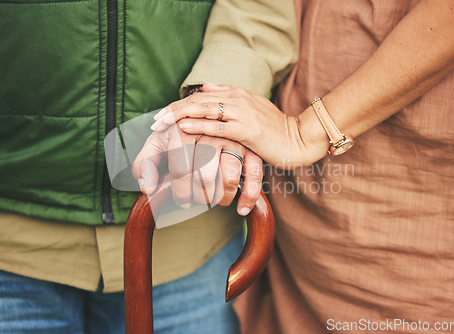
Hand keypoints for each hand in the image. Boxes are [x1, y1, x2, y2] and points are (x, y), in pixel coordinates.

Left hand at [132, 124, 262, 215]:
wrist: (205, 114)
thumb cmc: (177, 135)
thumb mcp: (157, 144)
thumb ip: (146, 164)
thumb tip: (148, 188)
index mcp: (183, 130)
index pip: (182, 171)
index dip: (181, 192)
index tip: (182, 201)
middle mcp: (209, 132)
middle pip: (205, 177)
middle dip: (200, 197)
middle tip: (197, 201)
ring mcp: (232, 139)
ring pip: (230, 178)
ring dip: (222, 199)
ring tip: (215, 202)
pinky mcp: (250, 147)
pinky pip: (254, 175)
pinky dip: (249, 196)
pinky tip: (241, 209)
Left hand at [151, 83, 327, 167]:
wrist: (299, 139)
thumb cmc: (274, 128)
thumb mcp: (251, 108)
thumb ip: (228, 96)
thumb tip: (205, 87)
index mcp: (237, 94)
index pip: (202, 96)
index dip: (180, 104)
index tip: (162, 114)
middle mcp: (238, 99)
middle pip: (199, 101)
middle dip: (174, 109)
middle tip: (154, 120)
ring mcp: (243, 113)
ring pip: (206, 110)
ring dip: (181, 115)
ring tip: (161, 122)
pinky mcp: (248, 130)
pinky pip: (219, 126)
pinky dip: (200, 125)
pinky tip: (184, 126)